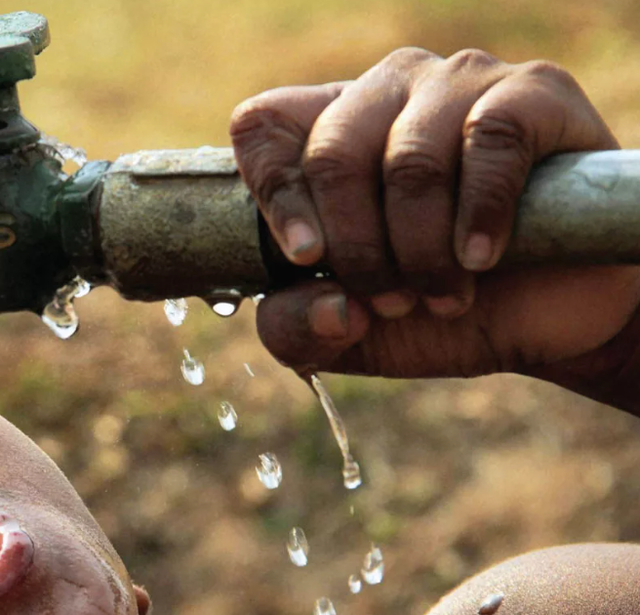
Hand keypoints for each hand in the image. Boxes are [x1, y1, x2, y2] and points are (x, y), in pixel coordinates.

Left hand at [231, 48, 639, 413]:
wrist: (545, 317)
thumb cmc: (434, 310)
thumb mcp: (349, 335)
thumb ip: (296, 330)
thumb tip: (327, 306)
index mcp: (323, 136)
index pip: (262, 126)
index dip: (272, 194)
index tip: (306, 259)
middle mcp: (383, 93)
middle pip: (330, 153)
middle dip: (358, 249)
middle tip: (391, 299)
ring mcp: (456, 85)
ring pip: (409, 160)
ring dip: (421, 250)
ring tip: (443, 294)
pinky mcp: (530, 93)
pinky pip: (488, 142)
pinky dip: (479, 216)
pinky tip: (481, 257)